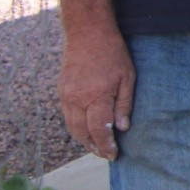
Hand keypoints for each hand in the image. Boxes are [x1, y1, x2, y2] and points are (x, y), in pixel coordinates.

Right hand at [58, 22, 133, 159]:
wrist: (87, 33)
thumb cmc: (113, 53)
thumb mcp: (128, 77)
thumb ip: (124, 104)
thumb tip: (122, 128)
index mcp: (97, 96)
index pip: (99, 130)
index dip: (106, 146)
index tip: (113, 155)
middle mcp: (77, 99)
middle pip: (82, 133)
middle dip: (94, 147)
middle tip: (105, 155)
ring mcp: (66, 96)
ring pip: (72, 127)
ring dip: (83, 140)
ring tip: (96, 147)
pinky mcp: (61, 92)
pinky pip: (67, 116)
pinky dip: (76, 127)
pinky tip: (85, 130)